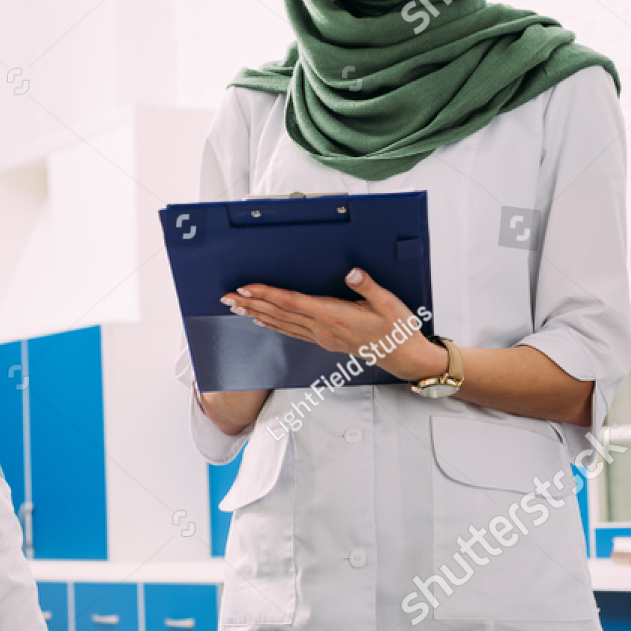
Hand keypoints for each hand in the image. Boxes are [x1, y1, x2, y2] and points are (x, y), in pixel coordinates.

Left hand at [222, 269, 441, 381]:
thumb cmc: (397, 330)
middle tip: (226, 298)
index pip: (292, 303)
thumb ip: (368, 287)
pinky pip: (292, 332)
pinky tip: (262, 321)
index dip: (267, 294)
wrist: (403, 357)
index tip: (246, 288)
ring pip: (282, 324)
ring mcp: (322, 337)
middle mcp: (323, 328)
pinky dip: (274, 325)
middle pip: (279, 314)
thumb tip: (352, 272)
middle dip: (251, 304)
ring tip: (236, 308)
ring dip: (257, 314)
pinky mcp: (325, 340)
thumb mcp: (389, 303)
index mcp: (335, 315)